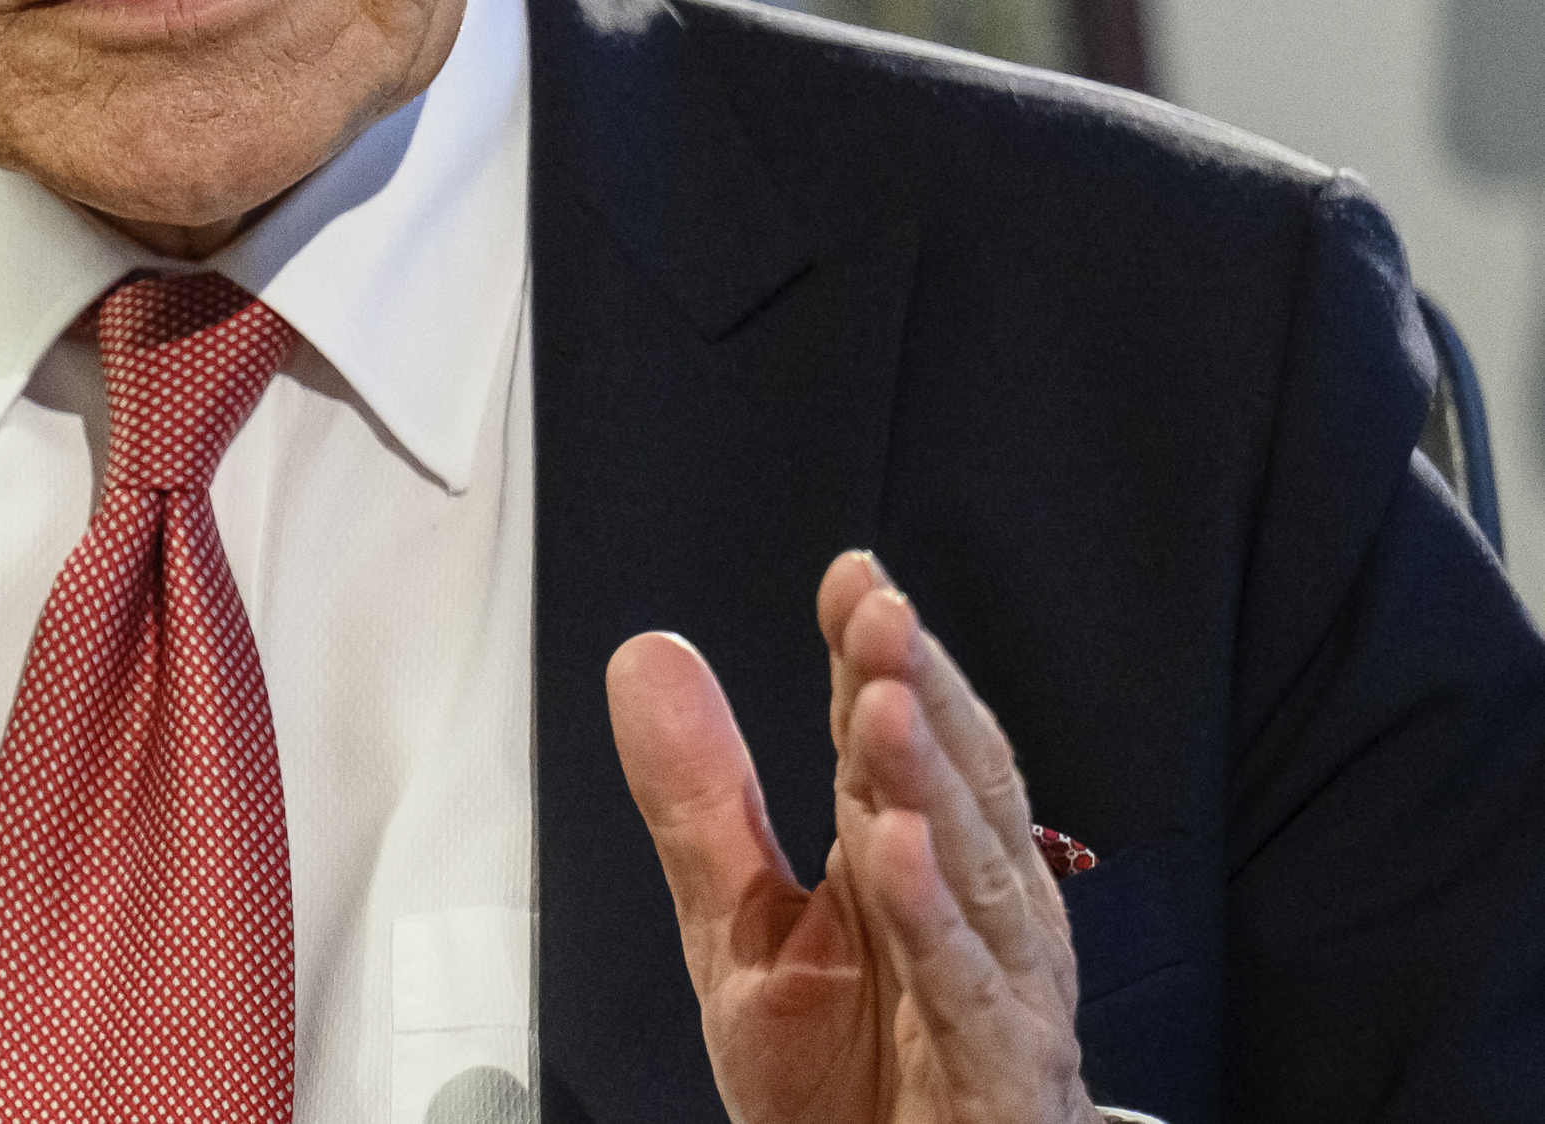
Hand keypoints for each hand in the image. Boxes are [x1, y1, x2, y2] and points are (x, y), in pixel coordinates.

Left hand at [604, 552, 1091, 1123]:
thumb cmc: (844, 1083)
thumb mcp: (739, 926)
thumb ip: (698, 797)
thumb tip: (649, 659)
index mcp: (906, 862)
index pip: (891, 738)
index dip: (871, 656)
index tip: (849, 579)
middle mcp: (970, 910)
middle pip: (951, 784)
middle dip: (917, 693)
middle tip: (879, 616)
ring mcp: (997, 989)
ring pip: (976, 872)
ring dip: (929, 785)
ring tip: (886, 709)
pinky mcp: (1002, 1072)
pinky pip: (971, 990)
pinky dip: (936, 920)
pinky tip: (897, 853)